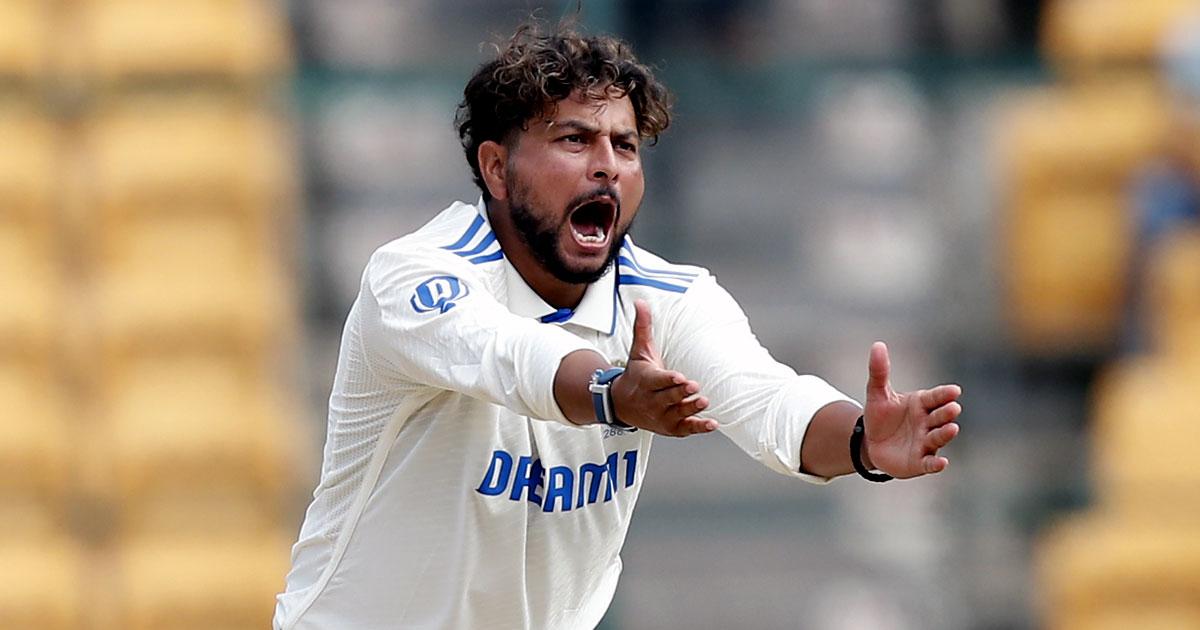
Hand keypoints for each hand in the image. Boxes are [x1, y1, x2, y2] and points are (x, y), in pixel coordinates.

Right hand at [610, 299, 717, 436]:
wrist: (621, 404)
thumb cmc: (636, 375)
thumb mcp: (638, 351)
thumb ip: (642, 327)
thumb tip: (641, 302)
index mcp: (646, 380)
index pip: (657, 380)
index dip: (668, 379)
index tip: (679, 376)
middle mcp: (652, 400)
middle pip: (668, 397)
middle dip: (681, 393)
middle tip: (694, 387)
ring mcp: (661, 415)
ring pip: (677, 413)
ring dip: (691, 409)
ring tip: (703, 402)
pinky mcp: (670, 427)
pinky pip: (685, 428)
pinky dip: (698, 427)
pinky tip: (711, 423)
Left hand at [861, 341, 961, 478]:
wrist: (870, 442)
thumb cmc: (880, 416)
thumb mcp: (876, 393)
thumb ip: (879, 371)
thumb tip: (877, 345)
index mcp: (921, 403)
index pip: (936, 397)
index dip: (945, 394)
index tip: (954, 391)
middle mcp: (928, 422)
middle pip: (940, 416)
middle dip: (947, 412)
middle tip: (953, 407)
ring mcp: (926, 442)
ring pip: (938, 437)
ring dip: (946, 433)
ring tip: (952, 428)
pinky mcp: (920, 462)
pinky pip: (930, 463)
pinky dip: (936, 464)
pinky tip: (942, 463)